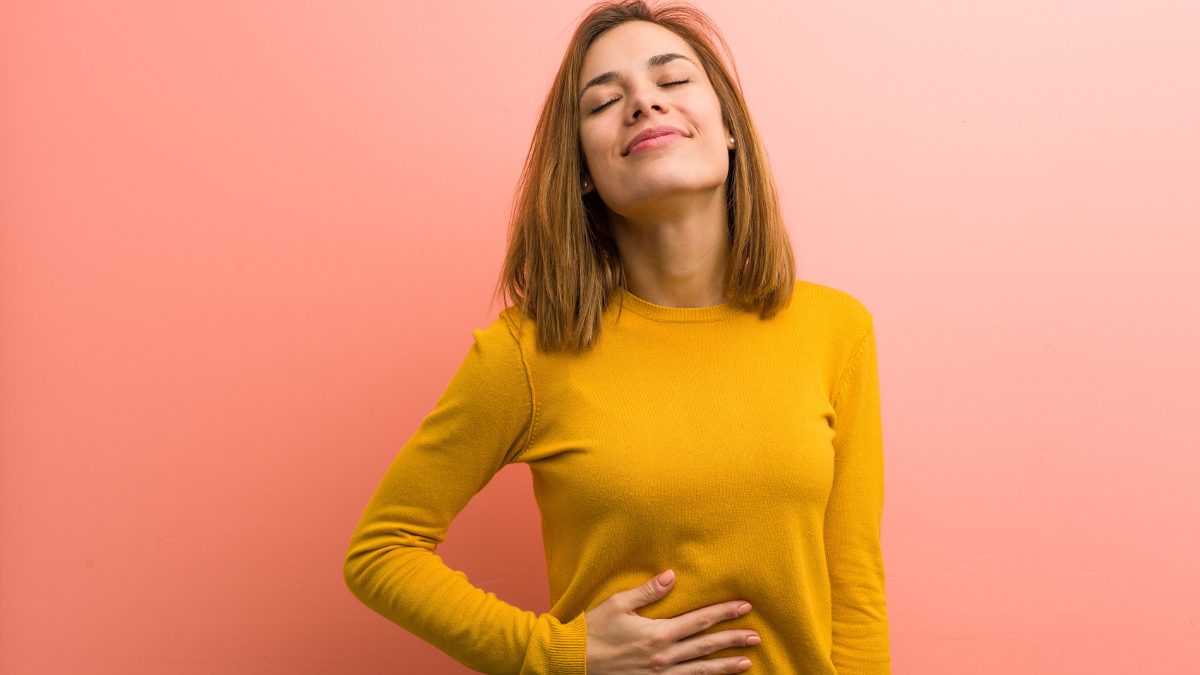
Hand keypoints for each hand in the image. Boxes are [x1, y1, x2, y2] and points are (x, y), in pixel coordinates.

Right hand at [584, 569, 759, 674]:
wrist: (574, 662)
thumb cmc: (593, 630)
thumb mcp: (618, 604)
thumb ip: (647, 591)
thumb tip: (672, 576)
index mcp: (658, 633)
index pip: (700, 620)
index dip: (724, 612)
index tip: (745, 606)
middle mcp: (664, 656)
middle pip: (706, 645)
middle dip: (733, 639)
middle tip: (756, 637)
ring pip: (701, 670)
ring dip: (725, 666)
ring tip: (747, 663)